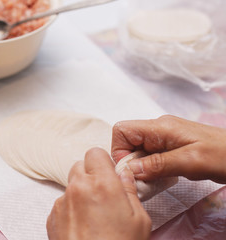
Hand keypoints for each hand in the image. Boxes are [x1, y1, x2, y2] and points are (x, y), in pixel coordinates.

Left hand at [46, 148, 150, 239]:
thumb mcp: (139, 220)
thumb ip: (130, 191)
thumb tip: (125, 175)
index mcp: (102, 185)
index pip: (95, 153)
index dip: (104, 162)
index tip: (111, 173)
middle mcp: (78, 189)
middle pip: (80, 166)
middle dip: (92, 175)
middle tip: (104, 193)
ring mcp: (62, 203)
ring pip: (70, 185)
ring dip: (81, 192)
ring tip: (95, 215)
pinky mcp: (52, 217)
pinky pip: (62, 203)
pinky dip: (71, 209)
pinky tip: (84, 226)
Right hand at [111, 115, 225, 183]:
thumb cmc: (223, 155)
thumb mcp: (190, 161)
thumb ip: (158, 164)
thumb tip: (129, 170)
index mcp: (160, 127)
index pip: (122, 130)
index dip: (120, 151)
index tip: (131, 171)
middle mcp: (158, 129)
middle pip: (128, 141)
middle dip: (130, 162)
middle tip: (143, 180)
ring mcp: (165, 138)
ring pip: (138, 151)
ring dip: (140, 168)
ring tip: (154, 181)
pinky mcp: (171, 148)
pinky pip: (150, 157)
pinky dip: (150, 169)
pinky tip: (161, 178)